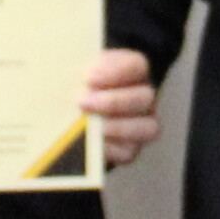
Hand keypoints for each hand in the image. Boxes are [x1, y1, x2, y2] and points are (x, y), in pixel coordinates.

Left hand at [80, 48, 163, 172]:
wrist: (73, 110)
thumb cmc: (78, 86)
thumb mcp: (78, 72)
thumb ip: (78, 72)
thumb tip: (72, 81)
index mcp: (133, 71)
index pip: (137, 66)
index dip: (116, 72)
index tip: (89, 78)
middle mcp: (144, 98)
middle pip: (144, 97)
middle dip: (113, 101)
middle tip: (83, 102)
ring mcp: (143, 125)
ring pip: (148, 127)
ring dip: (117, 127)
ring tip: (89, 126)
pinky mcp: (131, 149)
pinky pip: (129, 152)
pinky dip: (110, 149)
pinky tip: (90, 144)